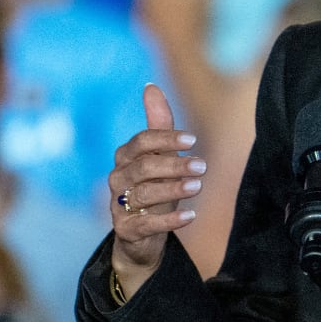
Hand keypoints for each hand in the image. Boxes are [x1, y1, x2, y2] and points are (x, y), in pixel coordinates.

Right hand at [106, 85, 202, 284]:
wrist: (142, 235)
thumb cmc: (154, 188)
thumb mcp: (159, 157)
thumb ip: (158, 125)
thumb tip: (150, 86)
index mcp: (125, 157)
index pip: (141, 142)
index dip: (165, 138)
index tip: (192, 140)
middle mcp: (117, 179)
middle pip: (143, 168)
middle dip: (173, 165)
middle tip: (202, 166)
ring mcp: (118, 205)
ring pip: (143, 194)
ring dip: (172, 189)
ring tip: (197, 186)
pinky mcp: (126, 230)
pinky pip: (146, 224)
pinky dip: (169, 221)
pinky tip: (190, 216)